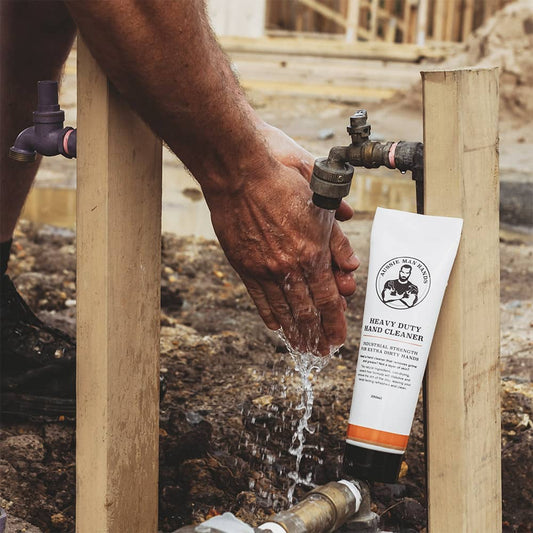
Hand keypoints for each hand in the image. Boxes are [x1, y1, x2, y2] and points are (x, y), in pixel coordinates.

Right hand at [204, 124, 358, 355]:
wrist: (240, 174)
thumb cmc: (283, 183)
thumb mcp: (321, 207)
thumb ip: (337, 239)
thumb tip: (351, 265)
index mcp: (312, 252)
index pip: (328, 300)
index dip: (335, 323)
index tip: (338, 340)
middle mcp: (289, 267)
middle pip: (306, 312)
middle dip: (316, 335)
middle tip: (321, 352)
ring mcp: (264, 269)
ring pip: (283, 309)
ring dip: (294, 332)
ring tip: (301, 348)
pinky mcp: (244, 266)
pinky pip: (259, 298)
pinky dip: (270, 315)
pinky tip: (276, 327)